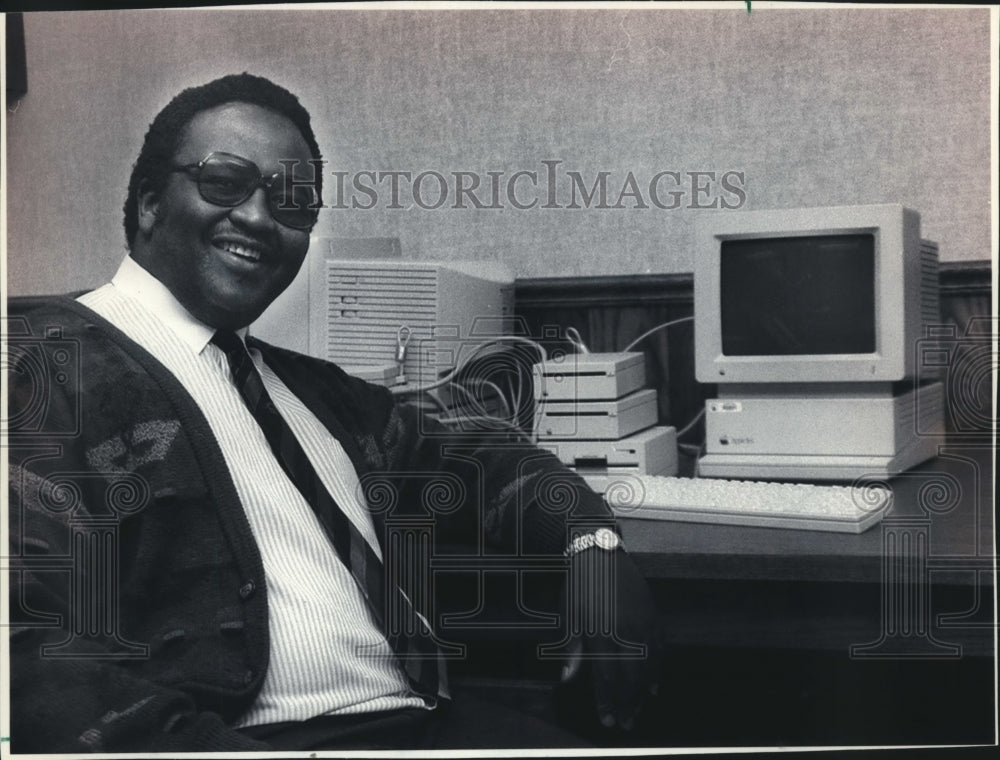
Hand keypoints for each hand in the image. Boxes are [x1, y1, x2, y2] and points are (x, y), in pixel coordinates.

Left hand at [559, 547, 662, 730]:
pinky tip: (654, 686)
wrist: (599, 553)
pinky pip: (659, 650)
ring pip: (647, 667)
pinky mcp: (653, 616)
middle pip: (630, 678)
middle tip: (625, 723)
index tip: (607, 719)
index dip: (608, 702)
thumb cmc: (579, 586)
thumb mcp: (569, 617)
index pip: (608, 678)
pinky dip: (657, 670)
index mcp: (602, 634)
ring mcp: (642, 624)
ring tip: (638, 710)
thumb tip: (567, 680)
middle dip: (627, 704)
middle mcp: (625, 632)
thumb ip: (572, 650)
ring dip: (642, 693)